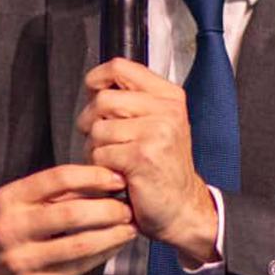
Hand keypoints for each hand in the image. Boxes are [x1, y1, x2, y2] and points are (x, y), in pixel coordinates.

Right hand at [0, 164, 135, 274]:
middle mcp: (14, 227)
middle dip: (109, 208)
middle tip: (128, 205)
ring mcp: (24, 259)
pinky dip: (101, 255)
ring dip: (112, 235)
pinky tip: (113, 246)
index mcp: (10, 199)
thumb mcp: (11, 203)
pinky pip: (76, 268)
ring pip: (79, 245)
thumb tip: (94, 181)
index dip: (93, 176)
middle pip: (73, 213)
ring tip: (130, 226)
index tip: (115, 177)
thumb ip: (48, 194)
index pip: (58, 178)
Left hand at [76, 58, 218, 266]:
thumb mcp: (158, 124)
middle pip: (103, 99)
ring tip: (114, 159)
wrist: (183, 207)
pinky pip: (100, 153)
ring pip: (98, 128)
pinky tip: (118, 172)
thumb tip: (94, 86)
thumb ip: (133, 101)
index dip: (97, 79)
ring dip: (96, 148)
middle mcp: (166, 110)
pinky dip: (101, 167)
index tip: (93, 92)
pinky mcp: (142, 156)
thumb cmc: (164, 168)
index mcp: (169, 97)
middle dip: (91, 121)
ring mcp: (156, 132)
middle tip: (103, 140)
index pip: (120, 67)